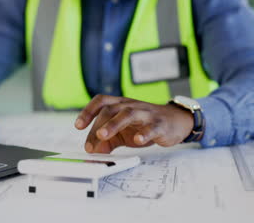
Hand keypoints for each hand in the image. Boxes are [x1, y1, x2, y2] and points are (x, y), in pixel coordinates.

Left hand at [74, 95, 195, 153]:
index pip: (101, 102)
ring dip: (114, 125)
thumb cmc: (145, 124)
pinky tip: (138, 141)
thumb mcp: (123, 132)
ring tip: (104, 136)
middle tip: (91, 141)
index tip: (78, 125)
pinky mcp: (159, 125)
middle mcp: (131, 106)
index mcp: (121, 105)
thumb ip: (107, 140)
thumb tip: (93, 151)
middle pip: (111, 109)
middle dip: (98, 125)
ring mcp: (146, 114)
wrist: (175, 121)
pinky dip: (144, 134)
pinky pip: (151, 127)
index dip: (88, 111)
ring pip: (128, 114)